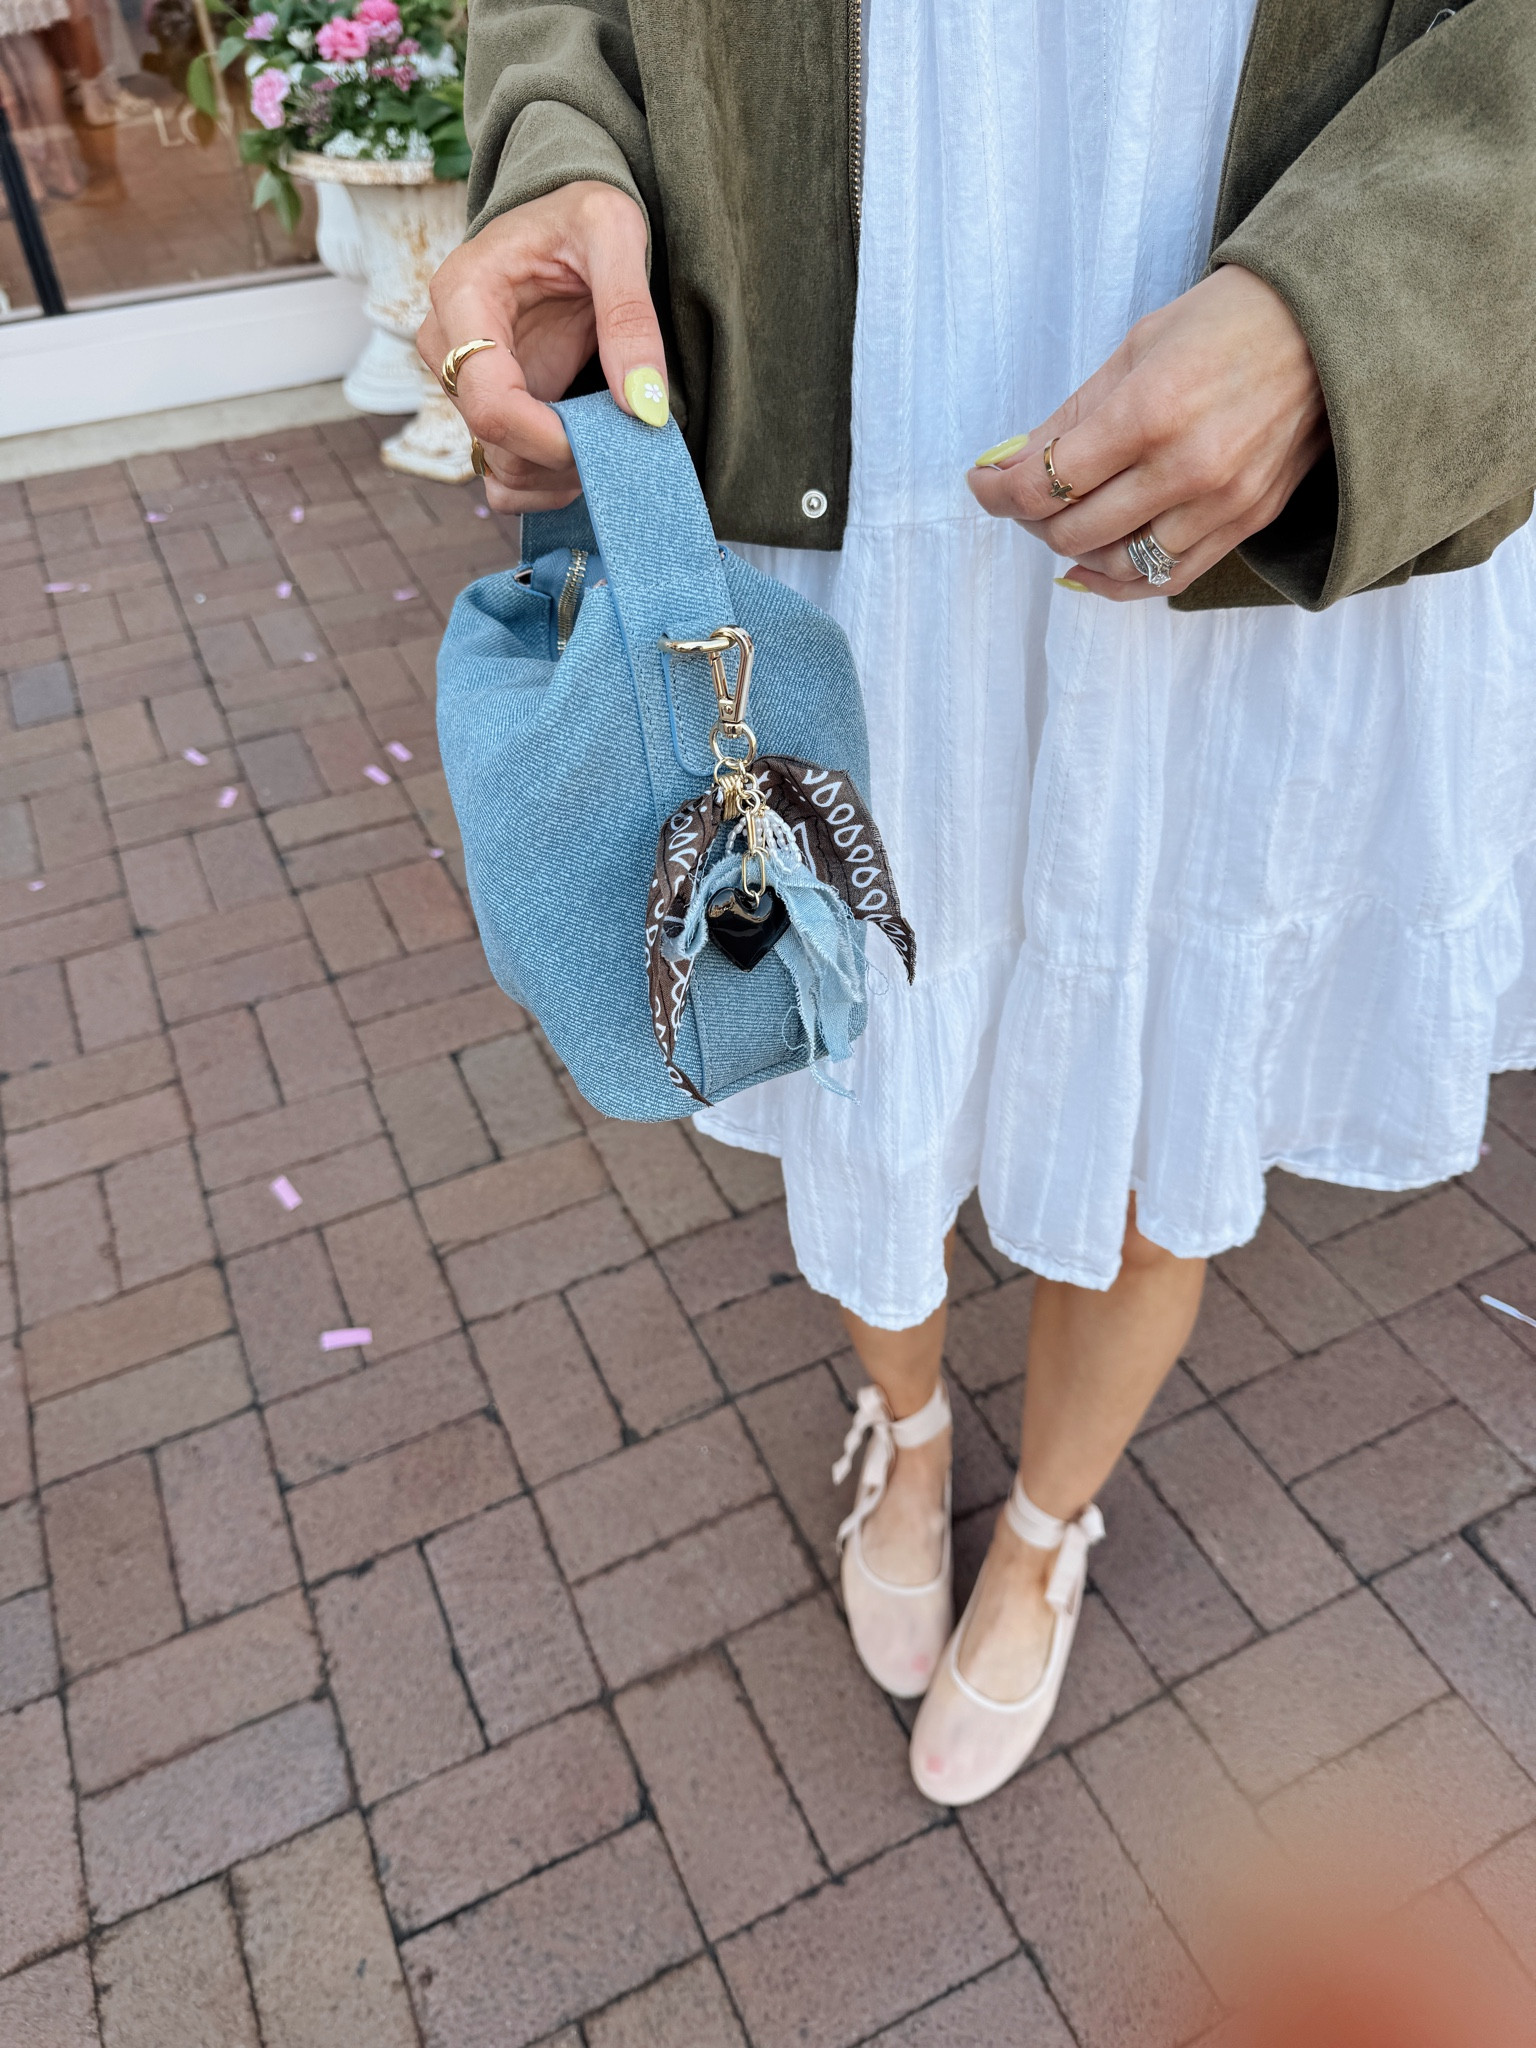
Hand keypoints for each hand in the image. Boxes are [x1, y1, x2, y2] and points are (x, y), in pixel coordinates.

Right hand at [417, 181, 666, 512]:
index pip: (486, 397)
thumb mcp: (616, 233)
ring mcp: (465, 384)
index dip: (544, 437)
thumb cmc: (582, 213)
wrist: (566, 221)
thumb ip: (629, 314)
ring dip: (556, 478)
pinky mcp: (490, 409)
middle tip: (623, 441)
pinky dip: (545, 486)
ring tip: (610, 445)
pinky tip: (586, 459)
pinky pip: (504, 477)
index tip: (603, 443)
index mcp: (463, 294)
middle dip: (560, 457)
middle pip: (491, 439)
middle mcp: (449, 345)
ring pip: (496, 468)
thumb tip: (642, 405)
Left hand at [966, 265, 1328, 599]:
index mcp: (1150, 413)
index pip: (1045, 482)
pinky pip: (1167, 579)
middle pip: (1073, 531)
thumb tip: (1010, 463)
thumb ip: (1071, 416)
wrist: (1328, 327)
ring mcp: (1221, 503)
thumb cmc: (1226, 322)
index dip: (998, 492)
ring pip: (1116, 566)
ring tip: (1063, 523)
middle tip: (1026, 494)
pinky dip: (1119, 583)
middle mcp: (1186, 468)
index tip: (982, 483)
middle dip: (1033, 518)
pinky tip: (1090, 571)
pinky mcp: (1246, 522)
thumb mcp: (1136, 348)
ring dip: (1073, 552)